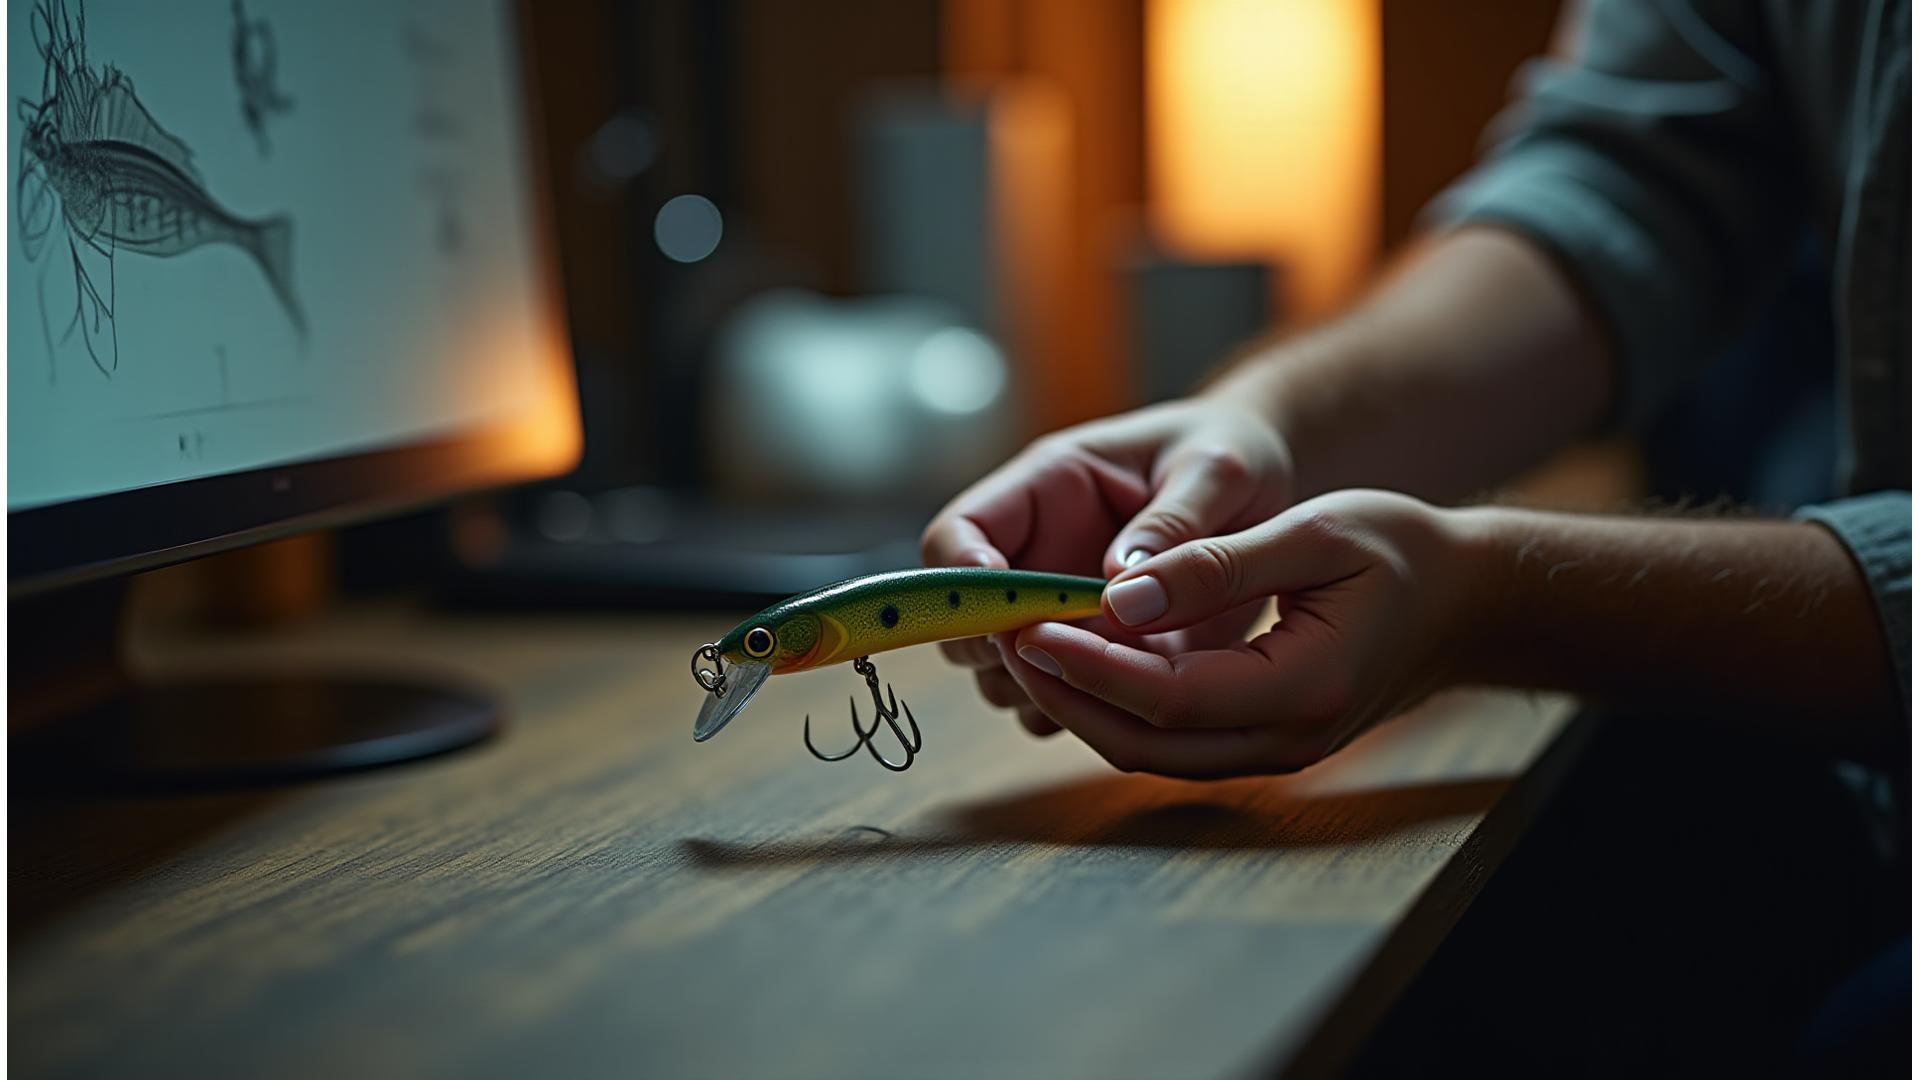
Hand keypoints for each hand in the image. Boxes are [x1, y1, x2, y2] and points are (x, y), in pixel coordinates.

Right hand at [920, 400, 1295, 734]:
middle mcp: (1036, 553)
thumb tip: (1118, 583)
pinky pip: (1061, 700)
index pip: (957, 534)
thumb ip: (1173, 520)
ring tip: (1122, 676)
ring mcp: (1058, 609)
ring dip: (1044, 688)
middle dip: (1001, 652)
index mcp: (1047, 488)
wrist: (1267, 490)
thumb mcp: (1219, 471)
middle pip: (964, 621)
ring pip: (1004, 674)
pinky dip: (1087, 712)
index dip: (960, 579)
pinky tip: (1147, 698)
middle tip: (1071, 659)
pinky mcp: (1096, 652)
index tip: (1006, 615)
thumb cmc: (1234, 456)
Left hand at [1002, 490, 1478, 777]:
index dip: (1087, 666)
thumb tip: (1120, 591)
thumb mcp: (1313, 534)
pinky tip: (1078, 661)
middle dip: (1064, 693)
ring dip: (1080, 705)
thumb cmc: (1401, 551)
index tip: (1026, 625)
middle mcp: (1283, 741)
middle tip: (1002, 638)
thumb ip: (1216, 564)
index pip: (1165, 696)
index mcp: (1301, 690)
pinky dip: (1116, 706)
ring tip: (1024, 647)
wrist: (1469, 602)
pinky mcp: (1260, 743)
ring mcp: (1272, 752)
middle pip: (1142, 742)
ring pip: (1148, 751)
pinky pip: (1170, 740)